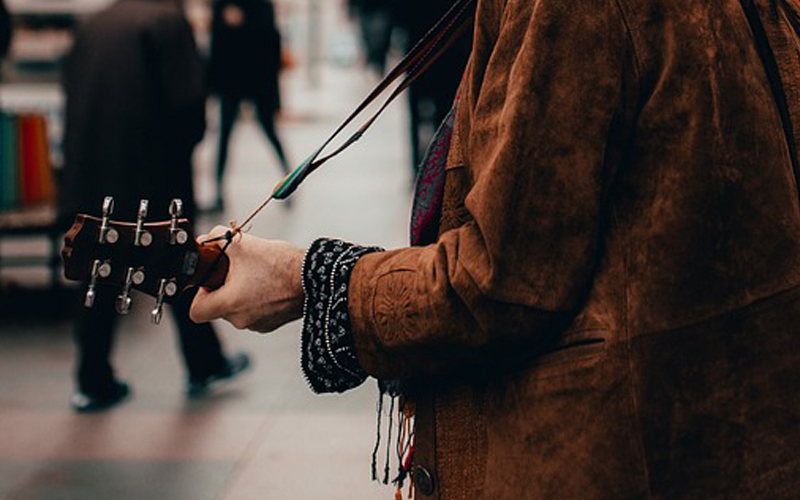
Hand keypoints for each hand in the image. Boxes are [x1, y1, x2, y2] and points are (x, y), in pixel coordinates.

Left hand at [189, 226, 305, 332]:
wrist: (315, 277)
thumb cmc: (282, 265)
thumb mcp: (243, 245)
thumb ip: (218, 239)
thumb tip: (208, 239)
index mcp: (229, 304)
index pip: (196, 312)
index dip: (200, 294)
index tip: (213, 279)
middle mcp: (241, 320)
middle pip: (219, 307)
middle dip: (225, 288)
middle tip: (239, 270)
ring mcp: (258, 324)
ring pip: (239, 309)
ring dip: (243, 293)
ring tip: (259, 275)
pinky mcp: (272, 323)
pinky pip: (256, 312)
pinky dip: (259, 300)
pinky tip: (271, 284)